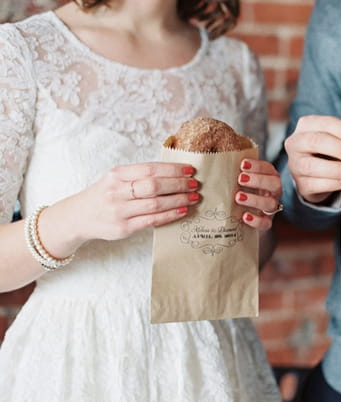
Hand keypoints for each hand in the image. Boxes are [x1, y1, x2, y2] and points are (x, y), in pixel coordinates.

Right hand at [72, 162, 200, 241]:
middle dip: (178, 184)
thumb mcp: (116, 179)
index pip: (149, 169)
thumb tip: (174, 173)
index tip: (190, 170)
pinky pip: (152, 221)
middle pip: (154, 185)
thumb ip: (139, 175)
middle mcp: (117, 191)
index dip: (172, 169)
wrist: (78, 217)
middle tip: (195, 184)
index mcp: (117, 175)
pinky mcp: (123, 228)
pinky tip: (183, 211)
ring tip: (194, 197)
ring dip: (178, 200)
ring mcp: (119, 211)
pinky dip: (170, 215)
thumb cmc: (105, 195)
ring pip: (155, 204)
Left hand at [235, 159, 281, 230]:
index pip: (268, 168)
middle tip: (240, 179)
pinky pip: (266, 223)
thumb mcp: (235, 182)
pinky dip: (256, 220)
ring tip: (238, 197)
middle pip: (275, 184)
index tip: (243, 164)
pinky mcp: (266, 223)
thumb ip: (230, 173)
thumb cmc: (237, 193)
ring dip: (255, 199)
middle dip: (259, 180)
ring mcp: (270, 208)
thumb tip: (209, 162)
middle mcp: (272, 192)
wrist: (238, 220)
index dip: (257, 166)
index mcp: (268, 178)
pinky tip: (245, 216)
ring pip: (271, 203)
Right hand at [284, 115, 340, 203]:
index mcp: (306, 125)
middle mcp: (296, 143)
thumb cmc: (332, 151)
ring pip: (312, 166)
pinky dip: (333, 184)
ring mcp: (295, 165)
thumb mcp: (339, 138)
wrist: (319, 175)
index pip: (324, 123)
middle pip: (316, 142)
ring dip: (339, 169)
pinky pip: (314, 184)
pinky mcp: (300, 185)